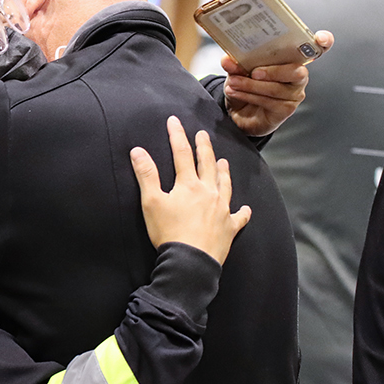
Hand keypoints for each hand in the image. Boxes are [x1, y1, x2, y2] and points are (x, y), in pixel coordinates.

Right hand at [130, 116, 251, 263]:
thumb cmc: (169, 232)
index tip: (174, 121)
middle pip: (207, 164)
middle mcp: (209, 192)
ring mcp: (222, 210)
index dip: (177, 135)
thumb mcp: (151, 202)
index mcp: (188, 185)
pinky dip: (242, 212)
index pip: (182, 154)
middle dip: (204, 148)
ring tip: (224, 162)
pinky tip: (245, 208)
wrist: (190, 262)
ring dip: (223, 172)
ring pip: (225, 185)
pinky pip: (239, 217)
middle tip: (203, 135)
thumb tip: (137, 151)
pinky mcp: (229, 228)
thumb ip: (146, 175)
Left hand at [223, 29, 332, 135]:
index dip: (323, 42)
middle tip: (253, 72)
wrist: (240, 111)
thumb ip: (236, 64)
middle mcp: (298, 75)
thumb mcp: (239, 70)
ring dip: (251, 86)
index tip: (323, 38)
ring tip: (233, 83)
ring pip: (276, 88)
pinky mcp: (286, 110)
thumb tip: (227, 60)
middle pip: (295, 71)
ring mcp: (294, 94)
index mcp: (292, 58)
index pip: (316, 48)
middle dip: (273, 71)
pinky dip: (249, 96)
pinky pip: (269, 102)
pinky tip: (236, 92)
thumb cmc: (247, 84)